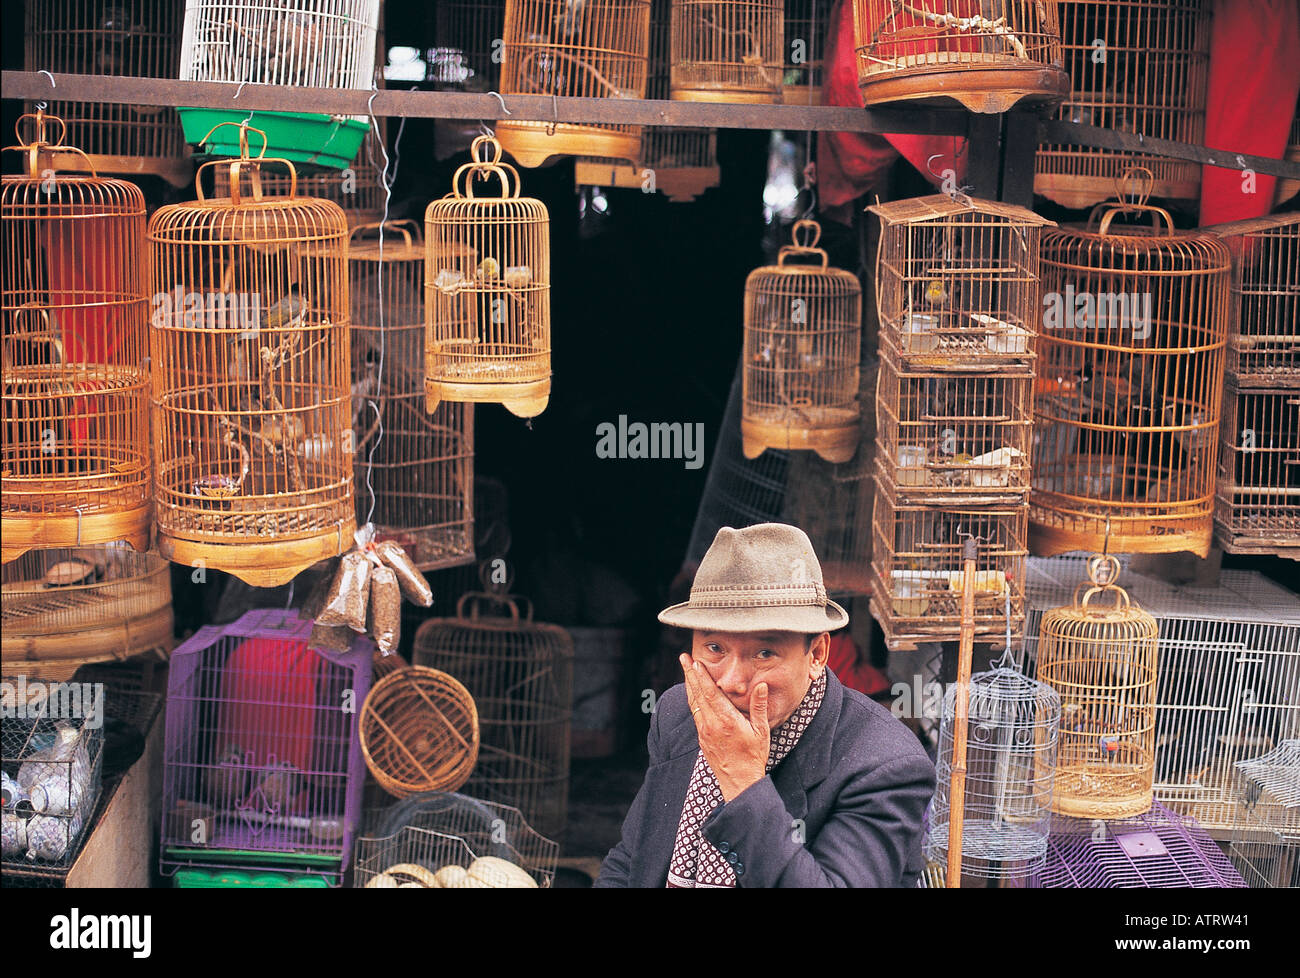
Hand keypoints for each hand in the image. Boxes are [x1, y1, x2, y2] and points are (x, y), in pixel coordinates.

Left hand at [680, 653, 769, 802]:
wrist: (739, 781)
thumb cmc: (753, 756)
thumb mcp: (761, 730)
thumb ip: (759, 706)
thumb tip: (761, 685)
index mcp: (726, 720)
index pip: (710, 692)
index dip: (702, 675)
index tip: (695, 661)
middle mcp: (711, 724)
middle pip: (697, 694)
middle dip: (690, 674)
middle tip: (683, 657)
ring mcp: (704, 731)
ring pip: (693, 703)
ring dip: (689, 685)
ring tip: (685, 670)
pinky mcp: (701, 738)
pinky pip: (694, 713)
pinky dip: (692, 699)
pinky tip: (692, 692)